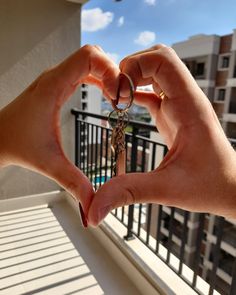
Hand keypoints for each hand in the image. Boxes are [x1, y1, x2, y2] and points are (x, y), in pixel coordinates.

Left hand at [0, 45, 119, 213]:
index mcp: (53, 87)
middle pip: (93, 54)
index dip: (111, 70)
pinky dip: (99, 79)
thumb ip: (74, 183)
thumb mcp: (50, 164)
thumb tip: (94, 203)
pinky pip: (84, 71)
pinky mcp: (58, 85)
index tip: (119, 95)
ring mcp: (56, 79)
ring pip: (90, 60)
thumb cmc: (16, 145)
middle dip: (113, 72)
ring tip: (117, 99)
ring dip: (107, 75)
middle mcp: (55, 77)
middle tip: (122, 98)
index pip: (88, 57)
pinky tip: (105, 97)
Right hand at [88, 45, 235, 225]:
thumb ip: (129, 193)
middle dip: (131, 68)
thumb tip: (94, 209)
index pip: (164, 62)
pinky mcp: (172, 114)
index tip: (118, 93)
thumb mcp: (168, 190)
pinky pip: (152, 91)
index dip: (135, 67)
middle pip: (158, 58)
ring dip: (132, 78)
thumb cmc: (210, 186)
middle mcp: (186, 100)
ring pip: (155, 71)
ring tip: (115, 98)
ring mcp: (179, 105)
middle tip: (114, 92)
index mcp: (189, 108)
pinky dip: (134, 92)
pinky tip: (121, 105)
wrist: (229, 187)